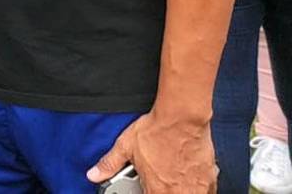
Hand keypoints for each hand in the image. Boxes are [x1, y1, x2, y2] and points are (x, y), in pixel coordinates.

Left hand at [87, 112, 216, 192]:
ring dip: (181, 191)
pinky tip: (190, 181)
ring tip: (174, 182)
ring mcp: (196, 188)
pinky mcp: (209, 179)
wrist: (181, 117)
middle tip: (161, 183)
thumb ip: (109, 164)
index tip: (147, 188)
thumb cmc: (156, 130)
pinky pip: (206, 192)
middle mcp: (178, 193)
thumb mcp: (125, 146)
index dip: (147, 193)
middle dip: (164, 191)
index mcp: (157, 190)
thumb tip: (93, 174)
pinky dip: (198, 189)